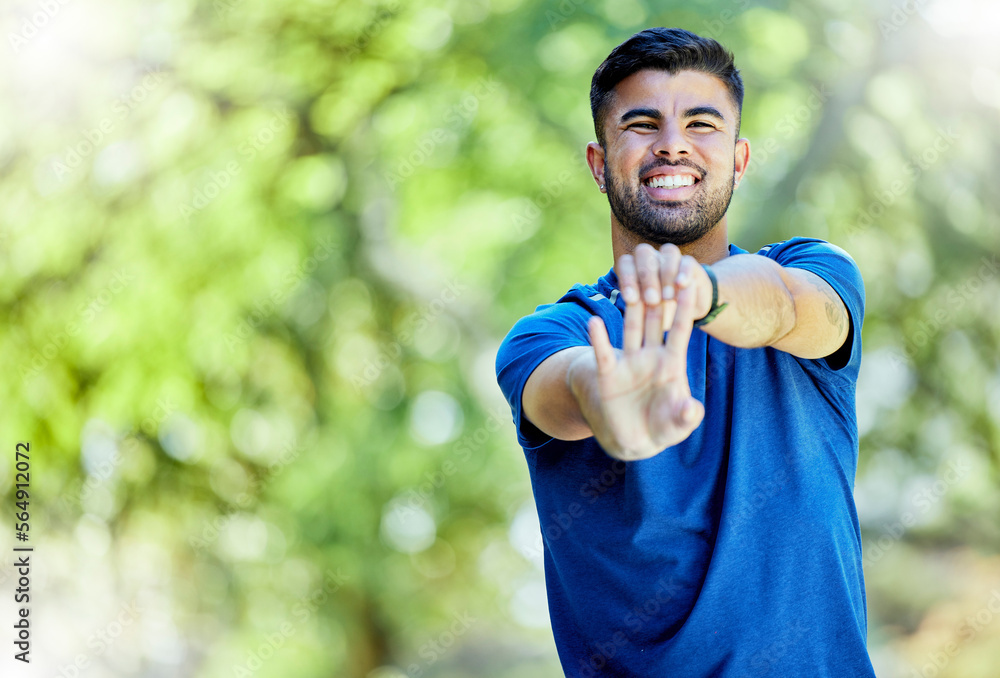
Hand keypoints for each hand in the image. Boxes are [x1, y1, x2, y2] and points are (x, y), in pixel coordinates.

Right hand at [574, 246, 705, 460]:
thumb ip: (687, 415)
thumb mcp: (679, 424)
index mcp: (671, 363)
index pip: (680, 330)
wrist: (636, 441)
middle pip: (655, 320)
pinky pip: (603, 352)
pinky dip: (598, 338)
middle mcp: (650, 356)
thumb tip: (692, 408)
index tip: (689, 283)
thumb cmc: (664, 428)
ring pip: (630, 327)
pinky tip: (594, 322)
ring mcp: (629, 362)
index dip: (684, 308)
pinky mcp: (609, 374)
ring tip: (630, 284)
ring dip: (631, 307)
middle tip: (660, 269)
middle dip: (658, 296)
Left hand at [617, 243, 712, 328]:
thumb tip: (631, 309)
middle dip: (647, 277)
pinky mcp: (690, 263)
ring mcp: (671, 257)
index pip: (626, 263)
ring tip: (667, 297)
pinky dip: (684, 272)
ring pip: (668, 251)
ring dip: (667, 273)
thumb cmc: (656, 314)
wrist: (683, 314)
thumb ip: (638, 308)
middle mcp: (652, 257)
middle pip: (645, 252)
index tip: (631, 300)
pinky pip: (687, 261)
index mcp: (635, 266)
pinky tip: (681, 285)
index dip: (627, 279)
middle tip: (652, 300)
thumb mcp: (646, 314)